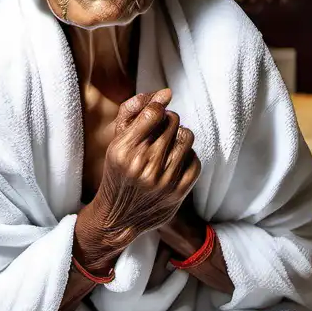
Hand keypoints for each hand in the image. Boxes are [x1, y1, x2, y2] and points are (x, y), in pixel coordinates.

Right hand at [77, 89, 200, 260]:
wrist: (118, 218)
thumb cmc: (118, 172)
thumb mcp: (116, 141)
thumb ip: (134, 110)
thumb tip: (165, 92)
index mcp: (124, 149)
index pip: (155, 112)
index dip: (158, 108)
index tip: (155, 116)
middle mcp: (144, 164)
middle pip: (173, 121)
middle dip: (168, 122)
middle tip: (159, 134)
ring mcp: (163, 180)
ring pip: (187, 137)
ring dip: (180, 137)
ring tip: (168, 146)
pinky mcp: (178, 192)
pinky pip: (195, 160)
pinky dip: (188, 157)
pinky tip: (175, 163)